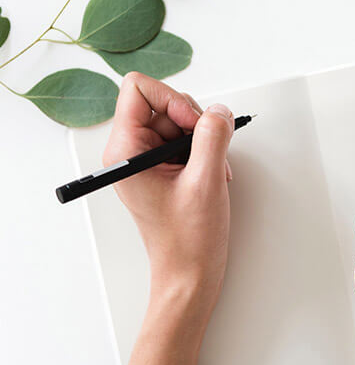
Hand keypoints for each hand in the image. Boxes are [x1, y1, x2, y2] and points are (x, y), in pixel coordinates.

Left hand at [103, 72, 234, 364]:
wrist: (190, 274)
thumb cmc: (188, 239)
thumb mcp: (205, 182)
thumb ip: (213, 137)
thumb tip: (220, 110)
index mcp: (125, 151)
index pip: (139, 89)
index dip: (172, 98)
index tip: (193, 124)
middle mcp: (130, 151)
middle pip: (164, 103)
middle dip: (194, 122)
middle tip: (208, 152)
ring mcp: (147, 160)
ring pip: (180, 121)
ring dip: (204, 140)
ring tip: (212, 171)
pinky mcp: (163, 169)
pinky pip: (186, 140)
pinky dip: (205, 151)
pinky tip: (213, 176)